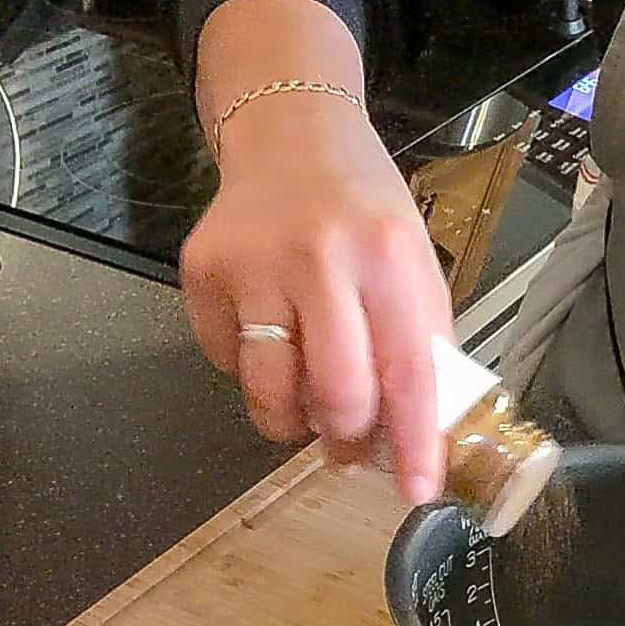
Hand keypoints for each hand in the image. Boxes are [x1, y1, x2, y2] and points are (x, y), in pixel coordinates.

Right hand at [180, 98, 453, 503]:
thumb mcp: (414, 261)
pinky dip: (250, 374)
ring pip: (270, 392)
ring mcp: (253, 265)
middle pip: (334, 394)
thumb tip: (422, 434)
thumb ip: (420, 340)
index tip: (415, 491)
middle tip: (348, 438)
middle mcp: (320, 258)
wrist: (290, 134)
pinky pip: (225, 365)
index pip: (408, 372)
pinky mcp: (203, 273)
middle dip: (345, 437)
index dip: (413, 442)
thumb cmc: (364, 209)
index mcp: (388, 258)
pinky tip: (270, 338)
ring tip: (306, 403)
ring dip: (291, 421)